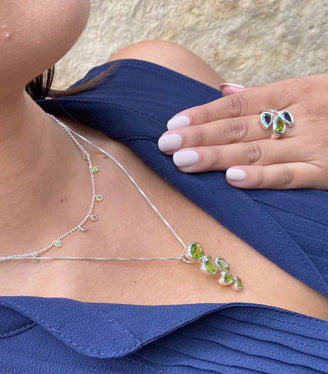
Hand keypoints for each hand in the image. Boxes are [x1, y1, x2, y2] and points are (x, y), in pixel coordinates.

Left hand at [157, 73, 327, 188]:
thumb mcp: (308, 91)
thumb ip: (265, 96)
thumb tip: (224, 91)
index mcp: (292, 92)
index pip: (237, 104)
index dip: (202, 114)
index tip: (171, 126)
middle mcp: (300, 115)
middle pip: (239, 127)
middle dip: (199, 137)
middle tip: (165, 146)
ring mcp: (313, 143)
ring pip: (256, 151)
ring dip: (217, 157)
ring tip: (183, 162)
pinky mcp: (326, 171)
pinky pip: (289, 175)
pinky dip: (261, 178)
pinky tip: (232, 179)